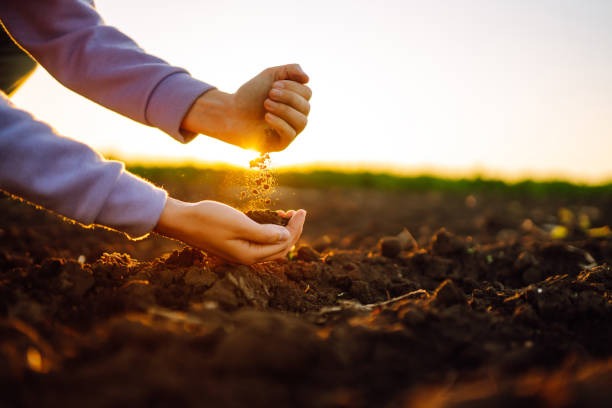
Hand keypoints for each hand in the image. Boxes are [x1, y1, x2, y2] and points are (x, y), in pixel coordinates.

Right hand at [153, 198, 305, 264]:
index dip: (295, 228)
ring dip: (282, 232)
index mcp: (250, 255)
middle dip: (293, 231)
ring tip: (288, 214)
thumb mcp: (240, 224)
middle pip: (280, 249)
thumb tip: (286, 237)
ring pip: (270, 247)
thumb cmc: (209, 219)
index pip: (283, 245)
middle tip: (299, 212)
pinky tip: (271, 220)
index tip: (301, 211)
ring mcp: (240, 253)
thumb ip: (264, 234)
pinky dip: (269, 232)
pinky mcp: (234, 246)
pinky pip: (259, 243)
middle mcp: (247, 258)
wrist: (182, 220)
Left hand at [181, 64, 311, 151]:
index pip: (307, 93)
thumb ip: (290, 70)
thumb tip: (308, 79)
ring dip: (284, 110)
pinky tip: (266, 116)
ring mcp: (290, 132)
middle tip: (269, 94)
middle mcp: (296, 117)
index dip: (293, 87)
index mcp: (296, 102)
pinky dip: (280, 123)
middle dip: (288, 97)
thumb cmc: (251, 96)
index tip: (273, 85)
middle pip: (306, 107)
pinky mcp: (281, 144)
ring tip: (266, 104)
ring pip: (302, 122)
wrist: (230, 113)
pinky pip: (290, 135)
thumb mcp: (271, 76)